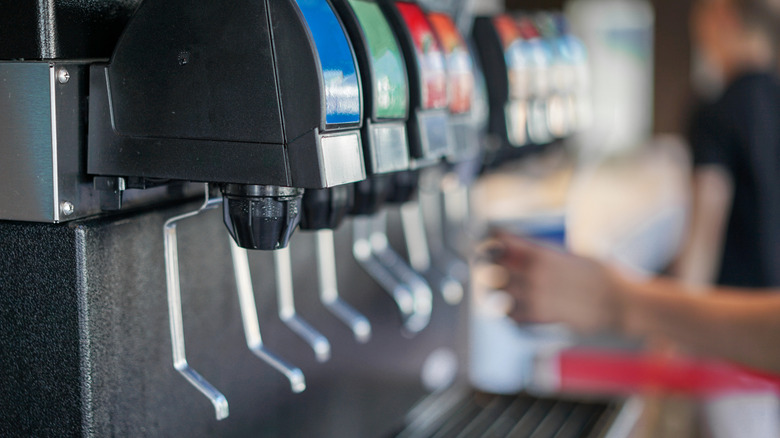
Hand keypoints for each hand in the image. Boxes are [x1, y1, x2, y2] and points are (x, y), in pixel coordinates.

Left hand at [486, 231, 624, 333]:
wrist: (618, 302)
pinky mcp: (542, 316)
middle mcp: (534, 274)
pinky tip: (508, 307)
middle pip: (493, 268)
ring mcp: (537, 297)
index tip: (491, 240)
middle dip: (485, 265)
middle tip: (485, 264)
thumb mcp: (573, 254)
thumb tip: (525, 249)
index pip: (503, 242)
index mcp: (542, 254)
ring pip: (498, 293)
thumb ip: (547, 253)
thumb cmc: (600, 275)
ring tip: (494, 287)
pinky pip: (513, 314)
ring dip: (492, 289)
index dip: (493, 240)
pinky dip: (507, 311)